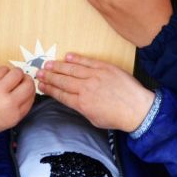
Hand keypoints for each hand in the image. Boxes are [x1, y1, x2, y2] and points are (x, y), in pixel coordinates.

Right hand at [38, 54, 155, 132]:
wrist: (138, 109)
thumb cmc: (117, 118)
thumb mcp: (94, 119)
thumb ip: (82, 108)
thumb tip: (74, 100)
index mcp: (82, 104)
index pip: (60, 94)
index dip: (49, 89)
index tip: (40, 85)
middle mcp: (85, 89)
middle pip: (62, 81)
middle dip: (48, 77)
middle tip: (38, 73)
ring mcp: (95, 76)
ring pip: (71, 69)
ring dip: (58, 66)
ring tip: (48, 64)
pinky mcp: (105, 68)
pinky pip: (87, 61)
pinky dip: (76, 58)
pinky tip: (67, 57)